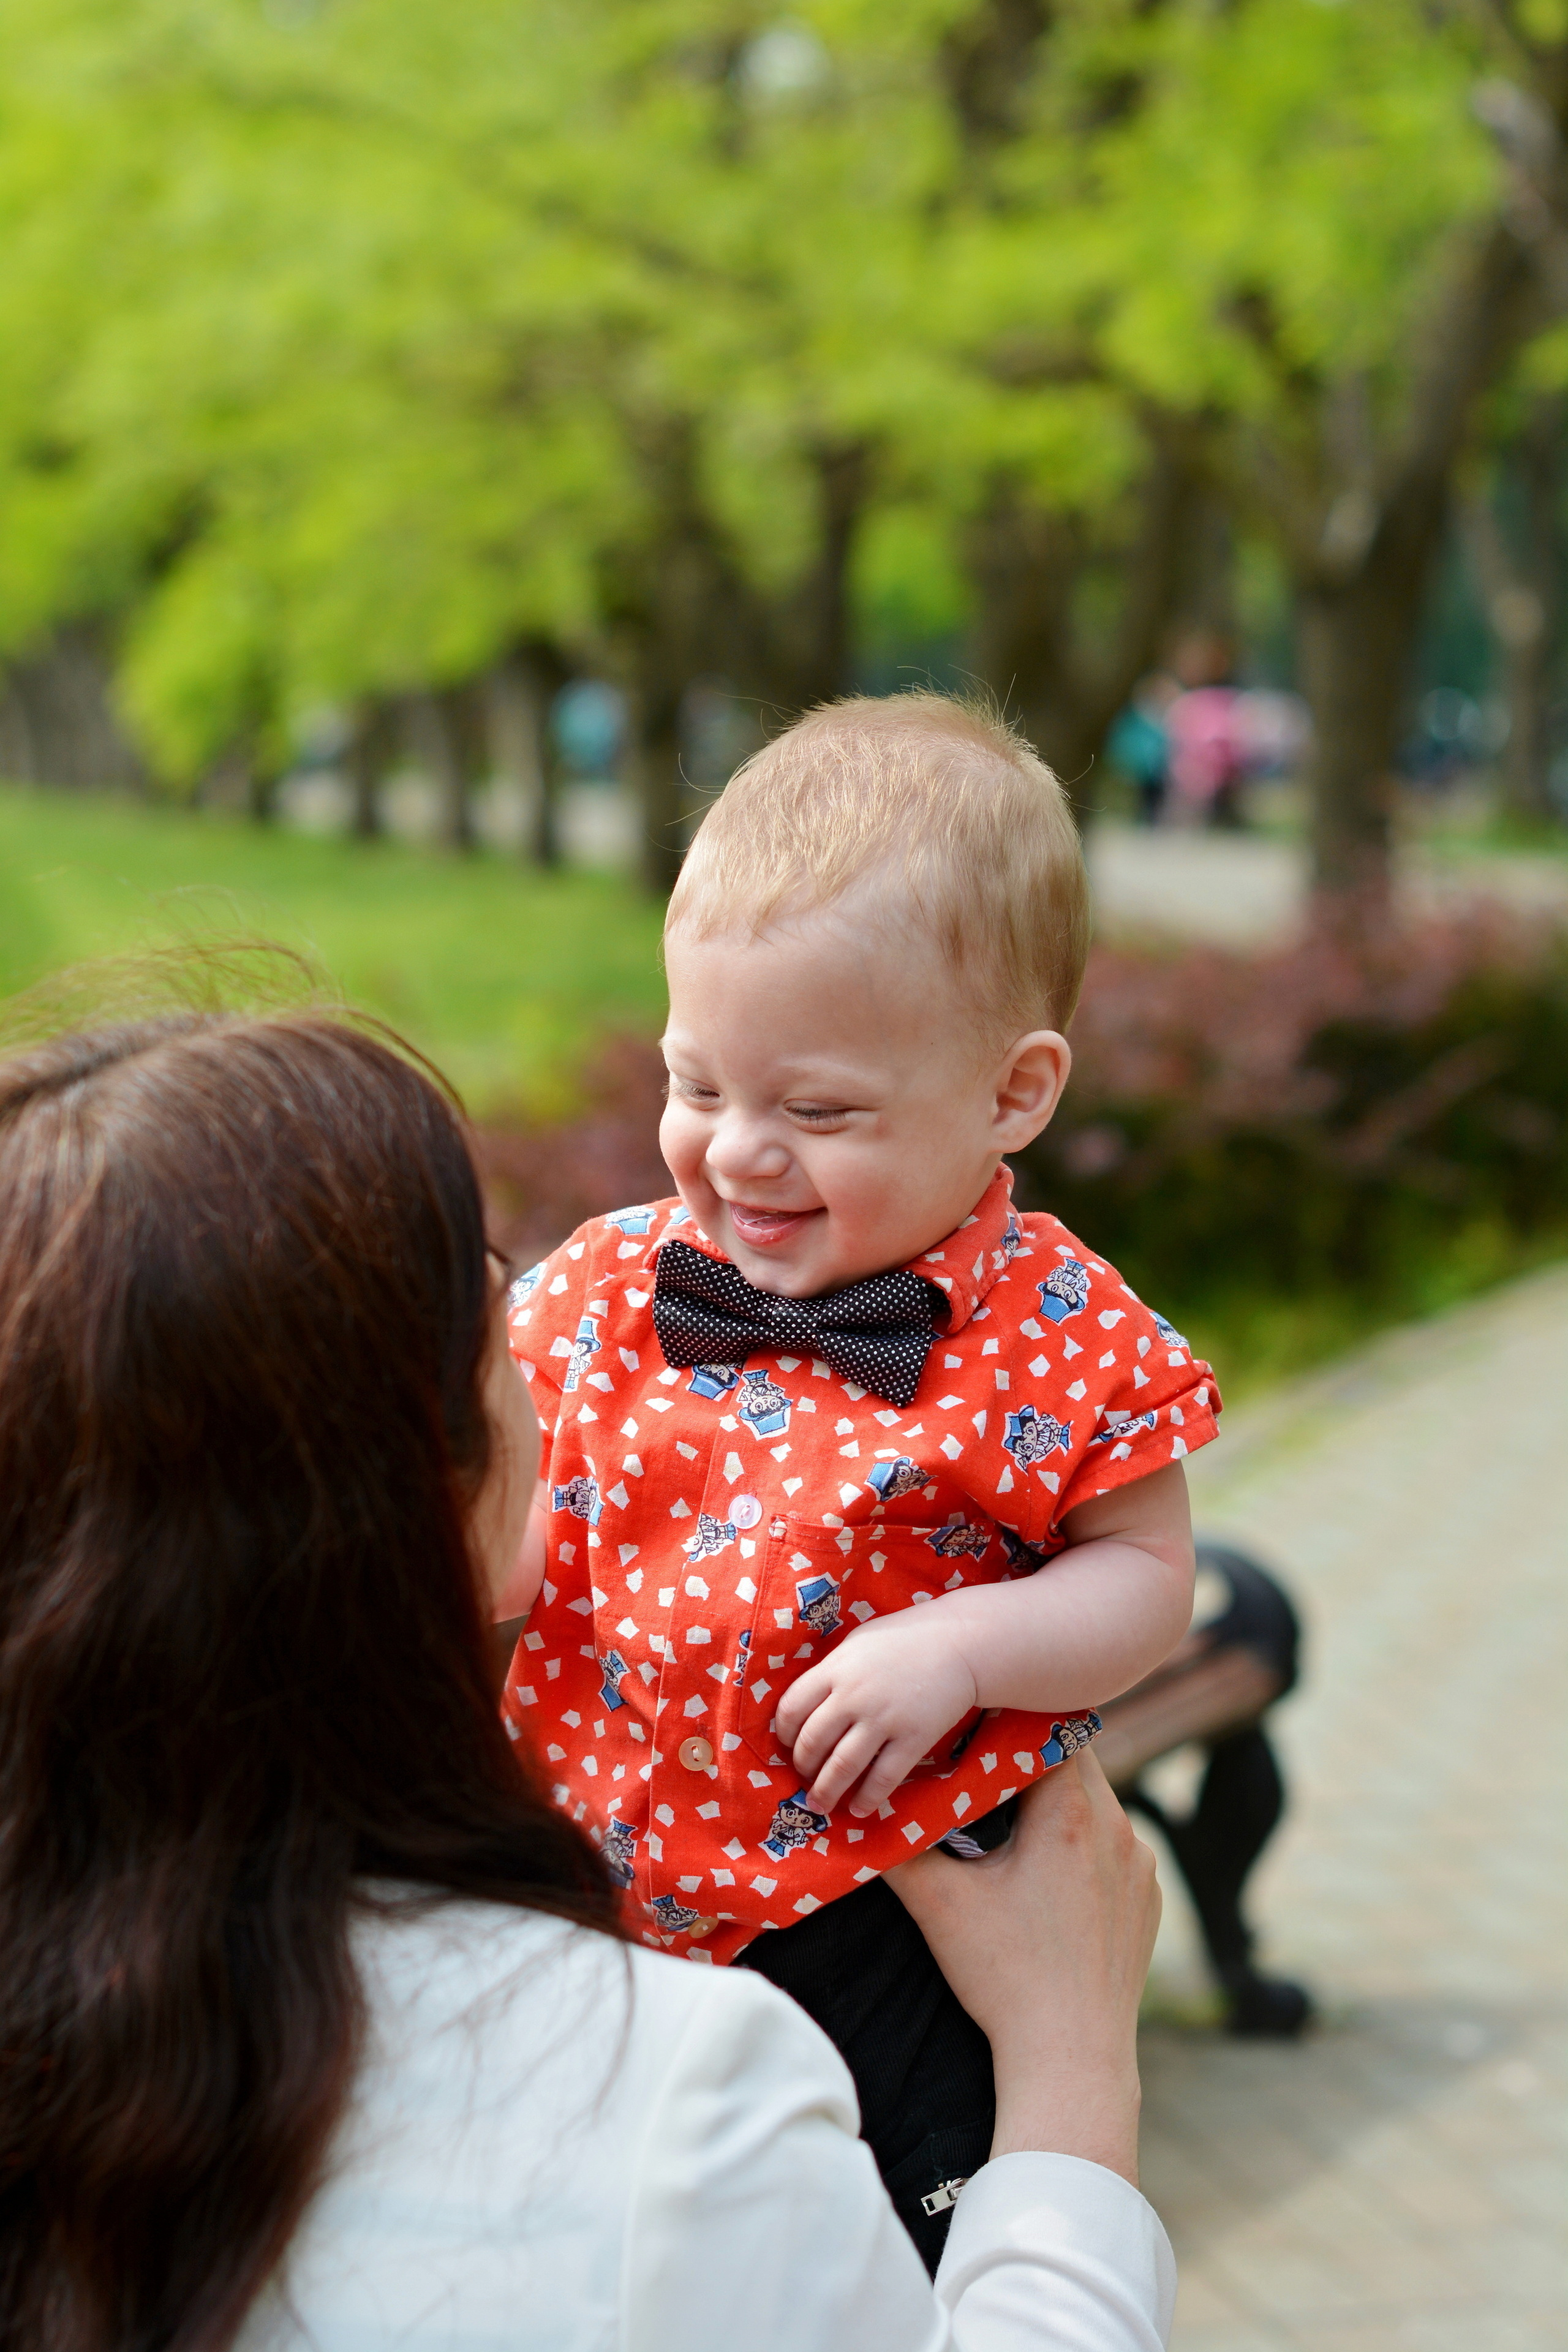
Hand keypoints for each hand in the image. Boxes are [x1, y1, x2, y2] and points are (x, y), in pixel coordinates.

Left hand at [773, 1608, 978, 1815]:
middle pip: (813, 1742)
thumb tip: (806, 1704)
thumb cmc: (903, 1639)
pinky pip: (883, 1778)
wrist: (958, 1644)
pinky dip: (867, 1798)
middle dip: (803, 1767)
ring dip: (826, 1791)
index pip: (792, 1708)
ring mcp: (884, 1719)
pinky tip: (859, 1809)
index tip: (786, 1744)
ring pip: (842, 1766)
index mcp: (835, 1669)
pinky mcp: (912, 1739)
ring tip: (820, 1804)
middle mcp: (854, 1696)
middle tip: (804, 1777)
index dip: (783, 1733)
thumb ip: (831, 1672)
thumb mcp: (856, 1644)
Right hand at [885, 1752, 1159, 2182]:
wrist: (1072, 2059)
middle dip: (1028, 1760)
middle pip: (1073, 1761)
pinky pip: (1114, 1846)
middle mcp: (1117, 1828)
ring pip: (1096, 1803)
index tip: (972, 1728)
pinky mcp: (1148, 1898)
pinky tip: (1049, 1875)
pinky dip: (1083, 1843)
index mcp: (1069, 1815)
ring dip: (1057, 1803)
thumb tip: (859, 1810)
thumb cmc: (1006, 1978)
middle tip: (982, 1767)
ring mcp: (1139, 1865)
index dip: (1006, 1725)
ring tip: (1012, 1821)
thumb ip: (899, 1848)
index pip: (1044, 1732)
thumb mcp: (940, 1905)